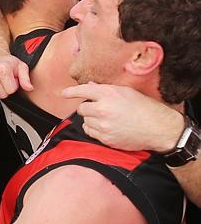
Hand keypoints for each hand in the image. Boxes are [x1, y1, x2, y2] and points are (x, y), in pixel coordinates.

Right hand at [0, 51, 32, 98]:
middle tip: (6, 78)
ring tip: (0, 79)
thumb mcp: (20, 66)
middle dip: (7, 88)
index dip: (14, 84)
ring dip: (0, 89)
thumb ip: (26, 78)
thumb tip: (29, 88)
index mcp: (2, 70)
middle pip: (3, 95)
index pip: (11, 90)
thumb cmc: (7, 60)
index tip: (11, 77)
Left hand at [62, 83, 184, 151]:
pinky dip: (94, 129)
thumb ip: (106, 89)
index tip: (64, 93)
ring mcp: (104, 125)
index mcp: (109, 94)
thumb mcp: (126, 92)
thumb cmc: (145, 108)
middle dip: (88, 107)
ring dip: (91, 119)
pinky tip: (106, 127)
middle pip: (82, 108)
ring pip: (85, 121)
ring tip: (106, 118)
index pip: (83, 90)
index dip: (71, 92)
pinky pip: (90, 132)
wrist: (159, 128)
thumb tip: (90, 85)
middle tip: (100, 108)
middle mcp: (103, 109)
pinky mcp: (106, 138)